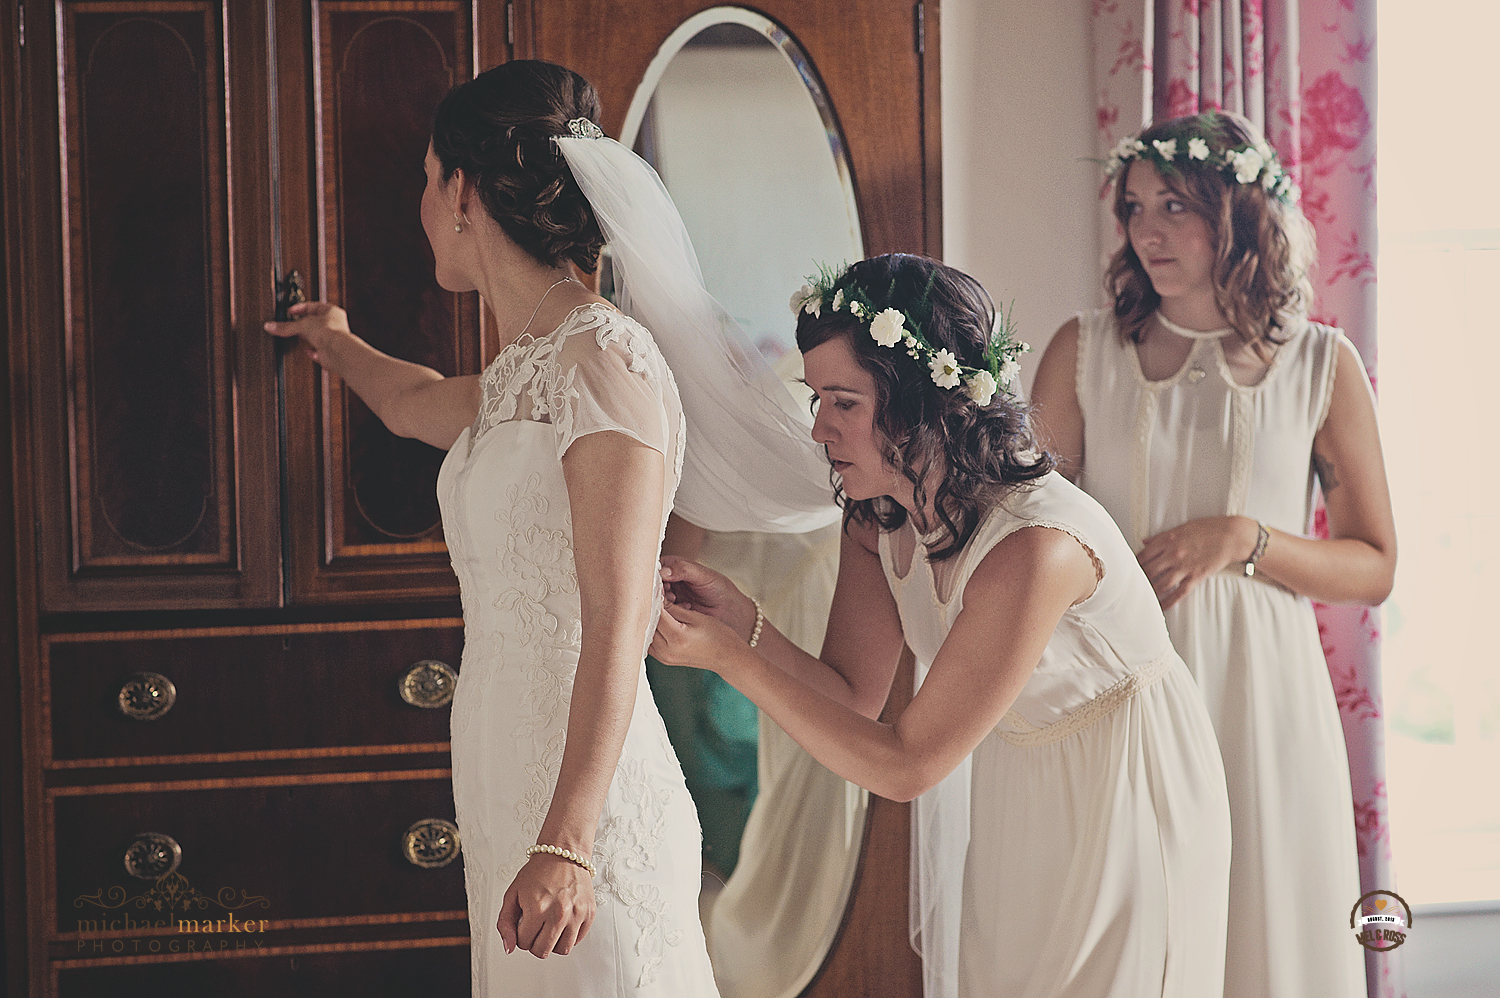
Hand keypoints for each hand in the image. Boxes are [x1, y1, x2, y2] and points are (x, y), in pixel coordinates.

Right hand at [263, 301, 350, 363]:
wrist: (338, 351)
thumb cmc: (329, 332)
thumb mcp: (302, 325)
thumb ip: (285, 327)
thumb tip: (271, 326)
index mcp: (332, 312)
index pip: (314, 306)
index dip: (300, 308)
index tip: (290, 311)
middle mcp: (335, 325)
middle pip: (316, 322)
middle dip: (304, 324)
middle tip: (293, 324)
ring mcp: (334, 340)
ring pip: (318, 336)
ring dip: (308, 337)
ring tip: (298, 337)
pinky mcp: (331, 353)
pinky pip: (320, 351)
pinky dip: (312, 351)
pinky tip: (307, 351)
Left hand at [496, 852, 595, 957]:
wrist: (563, 853)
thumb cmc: (539, 871)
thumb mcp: (513, 894)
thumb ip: (505, 923)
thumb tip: (509, 947)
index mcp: (537, 908)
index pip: (524, 943)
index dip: (521, 935)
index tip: (525, 923)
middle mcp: (558, 913)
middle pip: (542, 951)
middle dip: (535, 942)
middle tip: (536, 927)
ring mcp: (576, 914)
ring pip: (562, 949)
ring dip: (553, 942)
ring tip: (550, 927)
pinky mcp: (589, 914)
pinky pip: (577, 940)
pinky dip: (569, 936)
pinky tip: (563, 922)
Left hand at [650, 599, 745, 673]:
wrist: (727, 657)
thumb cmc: (717, 635)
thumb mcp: (696, 616)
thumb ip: (673, 607)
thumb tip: (656, 596)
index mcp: (677, 637)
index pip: (656, 612)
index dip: (654, 597)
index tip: (655, 586)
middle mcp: (667, 650)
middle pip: (648, 623)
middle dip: (650, 606)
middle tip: (654, 593)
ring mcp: (664, 657)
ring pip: (646, 632)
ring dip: (649, 618)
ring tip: (657, 605)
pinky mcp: (664, 659)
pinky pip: (649, 641)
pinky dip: (651, 629)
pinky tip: (658, 620)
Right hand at [658, 556, 754, 637]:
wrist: (730, 611)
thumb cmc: (719, 588)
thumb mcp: (703, 575)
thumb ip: (683, 569)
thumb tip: (663, 571)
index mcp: (674, 567)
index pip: (656, 568)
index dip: (655, 574)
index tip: (661, 581)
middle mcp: (669, 582)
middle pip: (652, 585)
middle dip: (658, 589)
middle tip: (669, 593)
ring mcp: (669, 598)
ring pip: (656, 599)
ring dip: (664, 601)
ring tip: (676, 600)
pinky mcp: (672, 613)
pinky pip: (663, 613)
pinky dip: (670, 611)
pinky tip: (685, 608)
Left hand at [1137, 515, 1256, 608]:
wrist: (1232, 536)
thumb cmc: (1208, 528)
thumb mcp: (1182, 527)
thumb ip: (1161, 537)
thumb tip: (1144, 542)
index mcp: (1167, 540)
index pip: (1143, 555)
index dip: (1133, 564)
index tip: (1128, 569)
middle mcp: (1173, 554)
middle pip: (1148, 571)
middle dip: (1138, 579)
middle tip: (1131, 586)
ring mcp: (1184, 567)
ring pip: (1160, 584)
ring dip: (1150, 592)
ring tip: (1141, 598)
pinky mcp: (1196, 576)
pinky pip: (1178, 593)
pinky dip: (1168, 601)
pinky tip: (1160, 606)